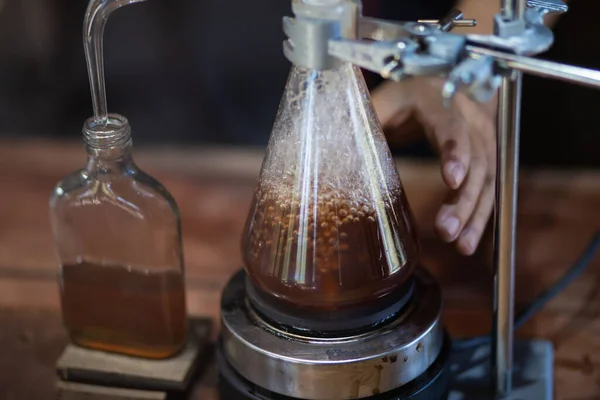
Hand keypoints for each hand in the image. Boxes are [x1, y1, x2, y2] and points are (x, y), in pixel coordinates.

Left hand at [371, 77, 496, 255]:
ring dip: (474, 214)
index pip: (452, 126)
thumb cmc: (408, 97)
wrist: (445, 85)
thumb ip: (367, 119)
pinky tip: (468, 242)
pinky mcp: (486, 159)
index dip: (455, 152)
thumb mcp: (384, 100)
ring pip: (487, 179)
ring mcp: (483, 140)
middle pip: (476, 160)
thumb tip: (336, 147)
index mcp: (439, 101)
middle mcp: (469, 119)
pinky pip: (488, 190)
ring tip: (460, 244)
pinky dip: (479, 217)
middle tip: (446, 230)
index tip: (452, 180)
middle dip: (463, 198)